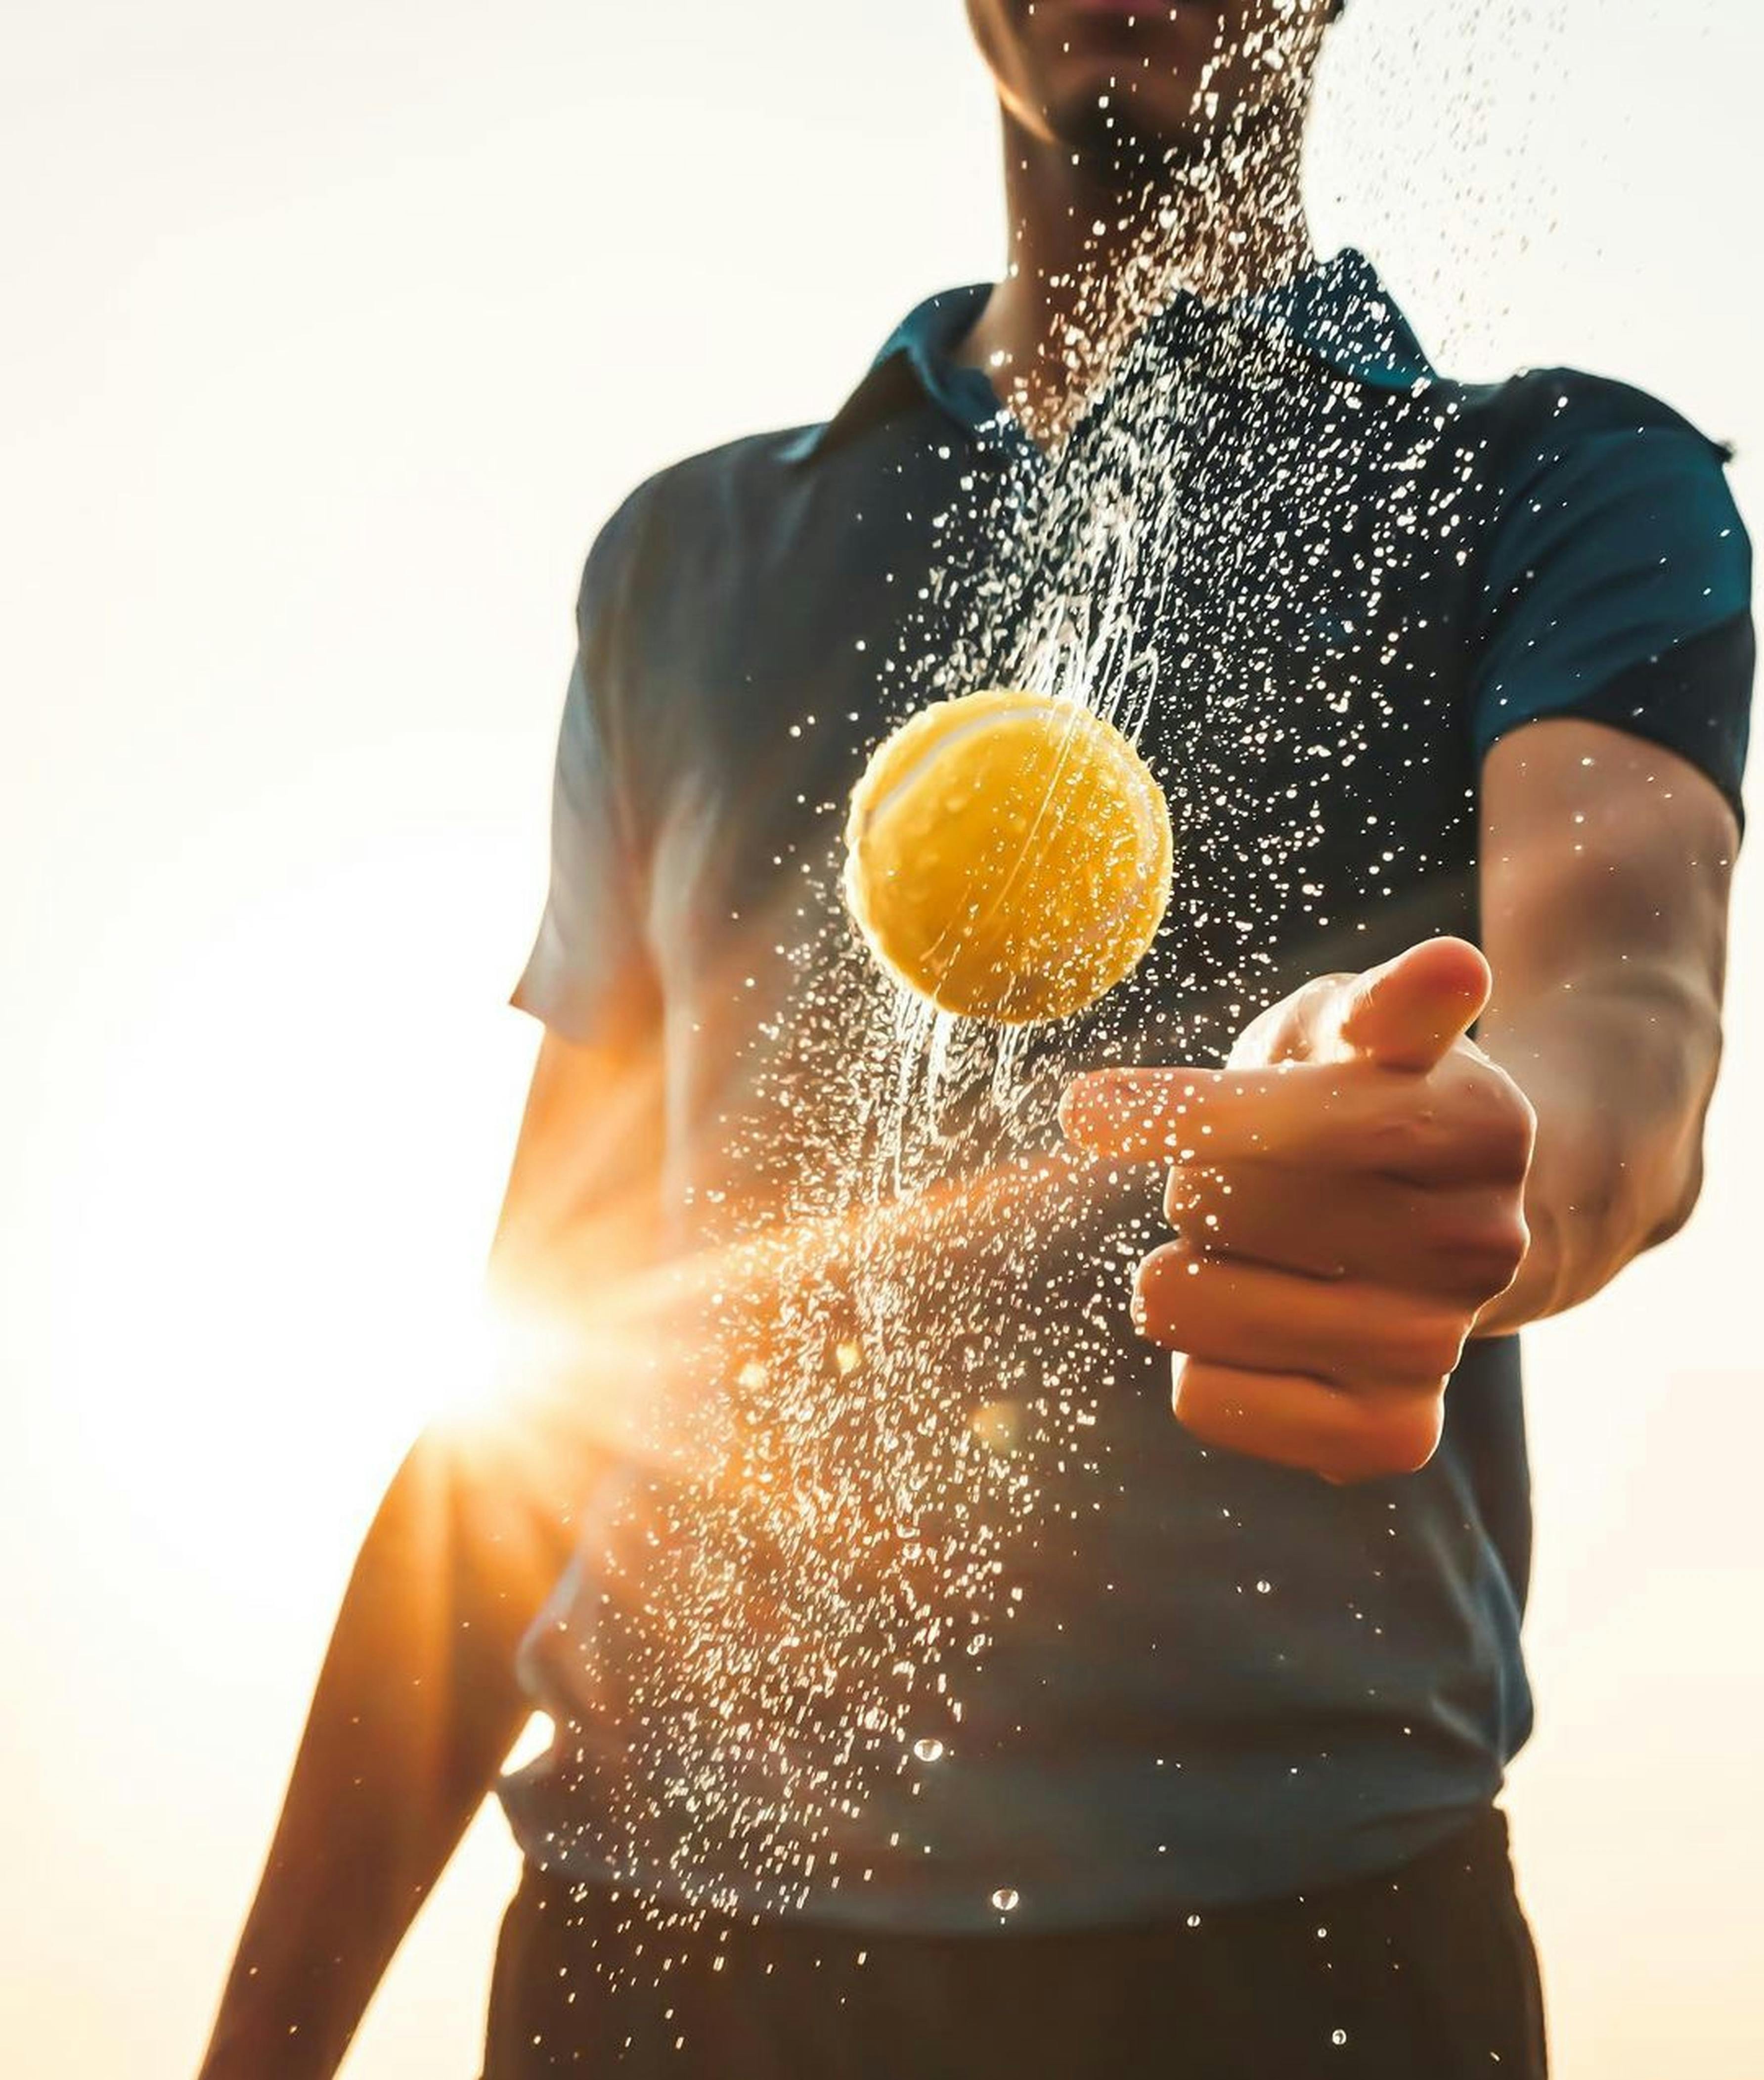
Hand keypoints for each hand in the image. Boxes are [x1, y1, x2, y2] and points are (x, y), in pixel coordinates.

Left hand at [1060, 938, 1534, 1482]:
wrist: (1452, 1221)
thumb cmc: (1369, 1095)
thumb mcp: (1360, 1024)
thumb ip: (1380, 1000)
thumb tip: (1451, 967)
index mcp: (1480, 1126)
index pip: (1312, 1122)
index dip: (1192, 1115)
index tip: (1083, 1110)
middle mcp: (1479, 1245)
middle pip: (1220, 1208)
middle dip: (1196, 1179)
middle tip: (1251, 1176)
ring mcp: (1437, 1347)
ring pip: (1188, 1305)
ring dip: (1188, 1267)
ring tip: (1258, 1248)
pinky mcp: (1390, 1434)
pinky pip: (1205, 1399)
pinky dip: (1196, 1360)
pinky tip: (1256, 1324)